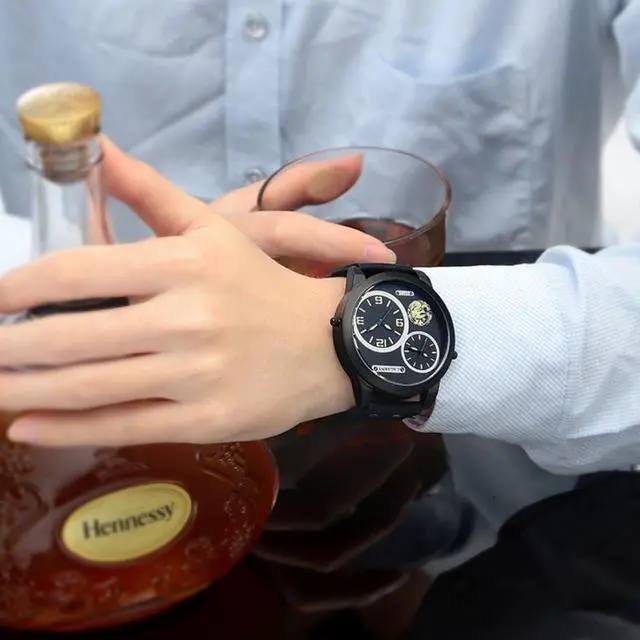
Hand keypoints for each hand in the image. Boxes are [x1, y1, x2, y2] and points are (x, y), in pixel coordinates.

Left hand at [0, 141, 391, 446]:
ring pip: (89, 388)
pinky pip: (123, 426)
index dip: (20, 287)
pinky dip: (66, 429)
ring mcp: (195, 375)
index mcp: (184, 264)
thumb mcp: (214, 228)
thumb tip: (96, 147)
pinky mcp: (205, 420)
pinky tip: (28, 425)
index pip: (78, 272)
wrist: (328, 343)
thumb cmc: (262, 285)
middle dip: (9, 347)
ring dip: (24, 389)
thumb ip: (149, 191)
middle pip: (72, 337)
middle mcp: (186, 319)